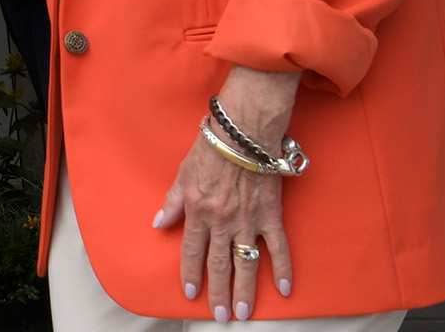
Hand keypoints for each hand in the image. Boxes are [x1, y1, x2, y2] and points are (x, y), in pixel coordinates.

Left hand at [154, 72, 299, 321]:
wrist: (243, 130)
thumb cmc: (210, 147)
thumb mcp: (182, 173)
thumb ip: (172, 202)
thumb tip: (159, 223)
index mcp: (197, 210)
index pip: (192, 251)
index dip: (190, 274)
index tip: (191, 294)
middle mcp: (221, 220)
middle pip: (219, 264)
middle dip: (219, 293)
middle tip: (222, 316)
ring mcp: (248, 219)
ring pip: (246, 262)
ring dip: (246, 290)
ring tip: (245, 313)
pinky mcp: (271, 214)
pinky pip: (279, 247)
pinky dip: (283, 268)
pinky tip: (285, 289)